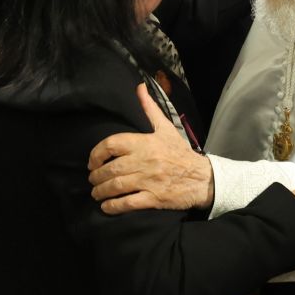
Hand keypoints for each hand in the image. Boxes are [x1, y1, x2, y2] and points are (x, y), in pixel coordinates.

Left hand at [89, 84, 213, 213]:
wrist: (202, 178)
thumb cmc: (180, 153)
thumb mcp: (165, 128)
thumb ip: (149, 108)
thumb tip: (139, 87)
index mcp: (145, 142)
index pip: (112, 144)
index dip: (96, 154)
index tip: (92, 162)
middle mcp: (145, 161)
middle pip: (111, 168)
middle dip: (96, 176)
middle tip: (93, 180)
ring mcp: (149, 180)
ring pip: (116, 186)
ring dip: (101, 192)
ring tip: (97, 193)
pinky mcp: (154, 198)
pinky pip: (128, 203)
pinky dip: (113, 206)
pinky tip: (107, 207)